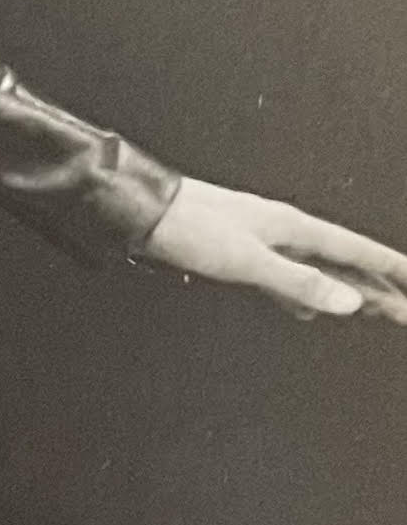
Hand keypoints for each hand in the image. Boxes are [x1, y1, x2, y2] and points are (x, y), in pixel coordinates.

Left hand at [138, 176, 406, 324]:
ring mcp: (264, 242)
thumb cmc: (191, 227)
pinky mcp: (241, 255)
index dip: (389, 268)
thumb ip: (299, 282)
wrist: (144, 212)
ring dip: (346, 292)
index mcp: (293, 228)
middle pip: (343, 264)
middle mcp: (284, 232)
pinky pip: (286, 280)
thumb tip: (348, 301)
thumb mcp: (250, 261)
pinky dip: (303, 296)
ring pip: (318, 272)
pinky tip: (308, 309)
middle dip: (378, 287)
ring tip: (373, 311)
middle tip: (404, 312)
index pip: (355, 251)